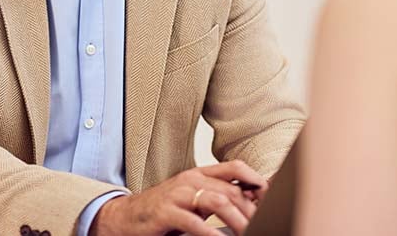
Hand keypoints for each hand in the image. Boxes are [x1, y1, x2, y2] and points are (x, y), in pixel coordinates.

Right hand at [88, 160, 266, 235]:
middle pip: (230, 190)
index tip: (271, 197)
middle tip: (263, 225)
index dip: (256, 179)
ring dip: (238, 220)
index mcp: (198, 174)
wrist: (125, 218)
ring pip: (217, 201)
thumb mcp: (192, 200)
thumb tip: (249, 203)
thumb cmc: (163, 211)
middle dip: (251, 210)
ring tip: (249, 233)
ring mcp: (177, 195)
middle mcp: (189, 180)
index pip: (235, 168)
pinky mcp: (166, 212)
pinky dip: (211, 233)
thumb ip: (216, 198)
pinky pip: (194, 222)